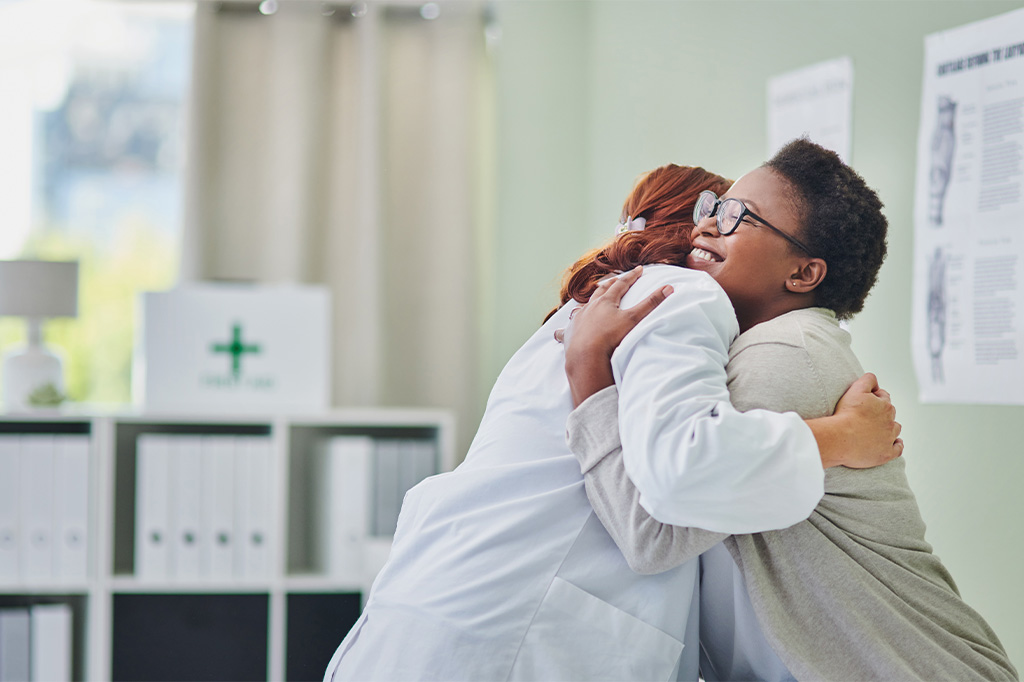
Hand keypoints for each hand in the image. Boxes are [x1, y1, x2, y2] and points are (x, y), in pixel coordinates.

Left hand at [555, 266, 673, 405]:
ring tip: (589, 303)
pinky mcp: (569, 335)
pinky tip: (559, 331)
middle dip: (609, 285)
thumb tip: (669, 287)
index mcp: (606, 301)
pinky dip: (564, 330)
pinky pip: (564, 331)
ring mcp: (578, 320)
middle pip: (600, 292)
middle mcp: (590, 307)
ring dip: (587, 304)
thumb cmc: (611, 337)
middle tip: (614, 281)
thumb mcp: (634, 319)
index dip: (631, 277)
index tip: (638, 270)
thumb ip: (651, 303)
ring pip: (581, 308)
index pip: (621, 284)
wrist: (586, 356)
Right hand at [813, 373, 903, 468]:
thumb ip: (868, 380)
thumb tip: (875, 379)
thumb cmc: (846, 414)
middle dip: (882, 413)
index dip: (874, 398)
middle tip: (867, 416)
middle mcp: (890, 422)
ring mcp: (889, 439)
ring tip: (879, 430)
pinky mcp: (886, 453)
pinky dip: (897, 445)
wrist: (840, 437)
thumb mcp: (856, 389)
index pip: (884, 398)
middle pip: (890, 414)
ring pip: (895, 430)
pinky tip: (894, 443)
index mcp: (885, 406)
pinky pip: (897, 449)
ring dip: (890, 428)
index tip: (865, 402)